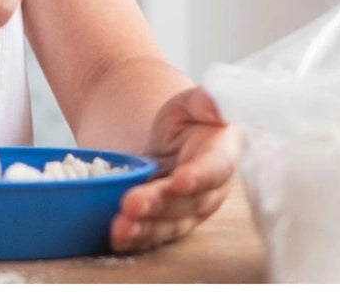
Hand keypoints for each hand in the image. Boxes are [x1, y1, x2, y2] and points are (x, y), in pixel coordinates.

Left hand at [109, 86, 240, 252]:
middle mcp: (210, 190)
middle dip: (158, 205)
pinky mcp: (169, 223)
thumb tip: (218, 106)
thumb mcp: (193, 102)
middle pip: (186, 202)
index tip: (179, 180)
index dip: (198, 177)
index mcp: (222, 156)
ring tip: (120, 228)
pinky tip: (118, 237)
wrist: (172, 140)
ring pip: (169, 224)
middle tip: (131, 204)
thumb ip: (207, 101)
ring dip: (145, 228)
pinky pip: (154, 233)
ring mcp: (190, 211)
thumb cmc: (188, 118)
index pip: (214, 169)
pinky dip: (136, 237)